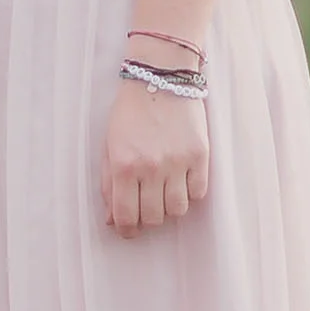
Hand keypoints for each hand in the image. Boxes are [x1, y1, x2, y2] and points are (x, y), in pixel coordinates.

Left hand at [101, 75, 209, 238]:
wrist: (159, 79)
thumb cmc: (129, 112)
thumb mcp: (108, 144)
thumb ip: (108, 182)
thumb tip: (112, 218)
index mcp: (123, 165)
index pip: (126, 215)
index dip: (126, 230)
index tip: (127, 231)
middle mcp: (151, 168)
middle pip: (154, 218)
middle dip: (147, 220)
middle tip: (144, 210)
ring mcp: (178, 164)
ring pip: (178, 211)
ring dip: (169, 209)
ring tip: (162, 194)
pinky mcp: (200, 157)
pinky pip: (198, 194)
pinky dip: (189, 194)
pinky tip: (180, 181)